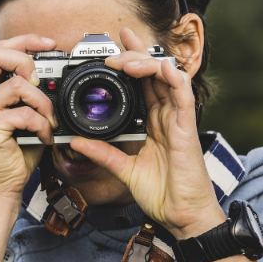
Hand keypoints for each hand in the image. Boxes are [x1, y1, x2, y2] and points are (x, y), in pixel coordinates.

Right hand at [0, 34, 57, 200]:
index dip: (23, 41)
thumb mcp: (25, 118)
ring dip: (42, 102)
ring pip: (16, 85)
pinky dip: (41, 124)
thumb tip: (55, 79)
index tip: (49, 44)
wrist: (1, 188)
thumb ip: (31, 96)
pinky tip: (45, 136)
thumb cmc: (16, 153)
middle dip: (24, 61)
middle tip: (40, 83)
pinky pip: (23, 113)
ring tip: (48, 120)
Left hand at [70, 28, 225, 238]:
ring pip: (167, 76)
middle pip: (154, 73)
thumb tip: (75, 141)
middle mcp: (166, 115)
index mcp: (154, 122)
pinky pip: (183, 94)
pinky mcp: (186, 127)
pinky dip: (171, 77)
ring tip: (124, 60)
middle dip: (135, 52)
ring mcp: (177, 119)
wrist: (181, 218)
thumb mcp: (123, 169)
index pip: (143, 83)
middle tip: (116, 43)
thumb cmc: (161, 193)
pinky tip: (156, 68)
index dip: (130, 62)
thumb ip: (102, 153)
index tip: (112, 48)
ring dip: (146, 62)